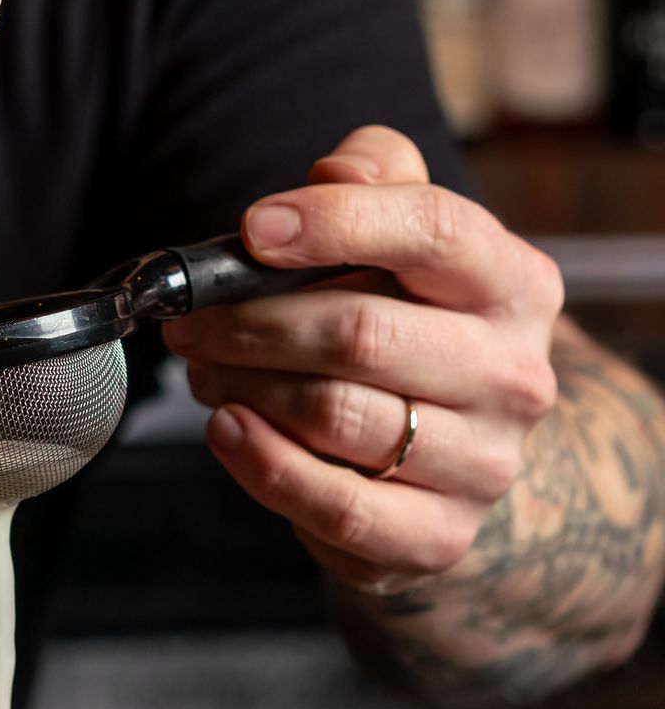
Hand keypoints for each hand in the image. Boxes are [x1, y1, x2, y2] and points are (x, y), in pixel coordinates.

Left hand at [162, 125, 563, 588]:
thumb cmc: (415, 318)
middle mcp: (515, 376)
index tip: (253, 228)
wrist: (463, 443)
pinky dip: (262, 464)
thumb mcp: (408, 228)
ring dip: (243, 386)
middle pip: (360, 334)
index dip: (334, 220)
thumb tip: (335, 170)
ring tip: (208, 370)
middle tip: (192, 319)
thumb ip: (377, 173)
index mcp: (516, 285)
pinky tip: (228, 428)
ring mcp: (484, 464)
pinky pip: (336, 506)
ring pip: (334, 415)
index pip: (433, 229)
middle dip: (250, 320)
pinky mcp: (438, 538)